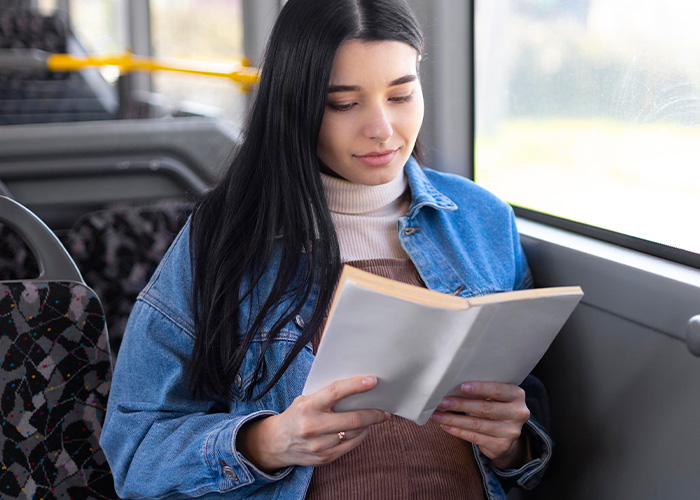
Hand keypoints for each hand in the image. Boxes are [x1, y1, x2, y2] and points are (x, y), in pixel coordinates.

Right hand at [238, 376, 388, 471]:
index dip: (356, 386)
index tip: (372, 381)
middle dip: (373, 413)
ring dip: (369, 425)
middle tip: (384, 408)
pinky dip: (361, 436)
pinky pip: (350, 445)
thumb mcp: (305, 399)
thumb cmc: (297, 415)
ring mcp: (319, 445)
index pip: (336, 392)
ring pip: (354, 433)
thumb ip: (326, 395)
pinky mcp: (324, 458)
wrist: (277, 443)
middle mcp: (312, 426)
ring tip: (377, 417)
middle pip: (352, 419)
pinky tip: (365, 430)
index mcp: (307, 406)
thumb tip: (357, 386)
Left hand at [430, 381, 529, 468]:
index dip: (480, 388)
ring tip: (437, 415)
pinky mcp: (501, 446)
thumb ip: (482, 391)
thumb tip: (452, 386)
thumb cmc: (495, 406)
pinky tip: (445, 426)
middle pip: (485, 408)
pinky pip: (475, 437)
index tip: (462, 387)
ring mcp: (511, 432)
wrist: (507, 433)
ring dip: (454, 419)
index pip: (498, 390)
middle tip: (442, 402)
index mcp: (516, 395)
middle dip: (461, 405)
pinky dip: (458, 431)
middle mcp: (518, 413)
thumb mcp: (495, 396)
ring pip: (477, 424)